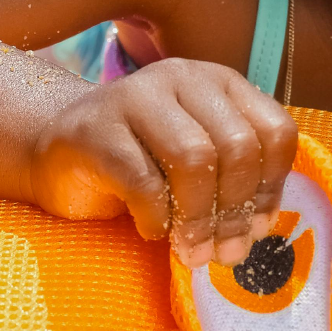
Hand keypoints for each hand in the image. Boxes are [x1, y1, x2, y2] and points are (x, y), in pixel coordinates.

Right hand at [30, 59, 297, 266]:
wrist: (57, 150)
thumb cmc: (139, 161)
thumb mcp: (197, 161)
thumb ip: (231, 180)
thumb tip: (257, 231)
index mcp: (220, 83)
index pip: (274, 130)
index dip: (273, 185)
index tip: (257, 226)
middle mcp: (183, 77)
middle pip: (237, 146)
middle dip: (235, 210)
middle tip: (224, 253)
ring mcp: (135, 96)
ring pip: (194, 158)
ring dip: (199, 218)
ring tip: (192, 250)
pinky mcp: (96, 128)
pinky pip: (143, 181)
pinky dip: (156, 218)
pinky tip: (153, 230)